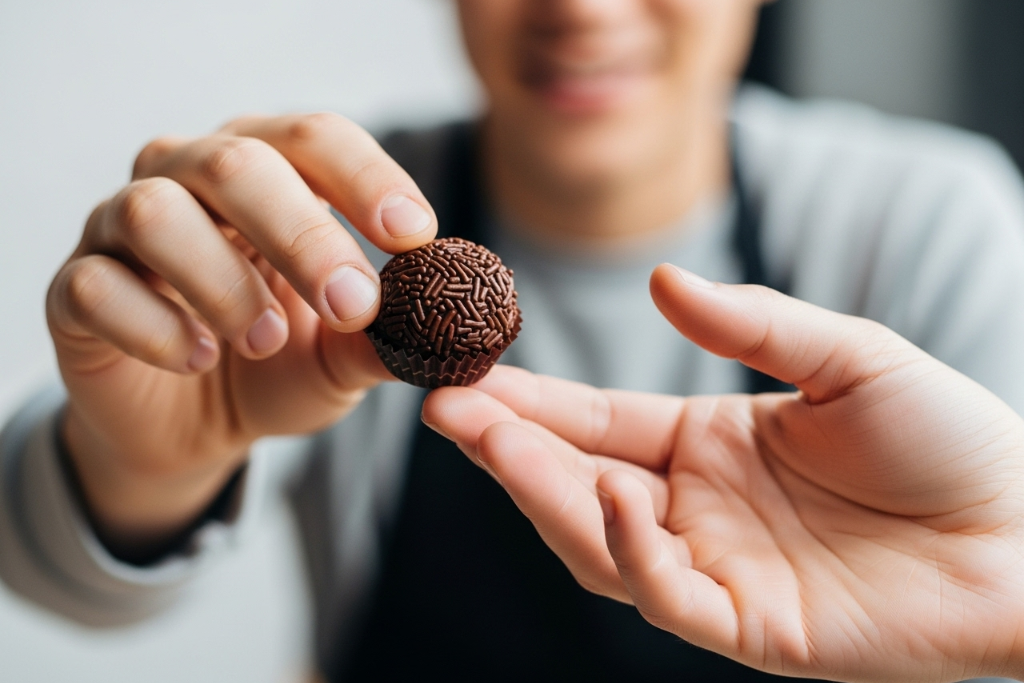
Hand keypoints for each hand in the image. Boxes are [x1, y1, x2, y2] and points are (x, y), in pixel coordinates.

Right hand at [47, 114, 435, 556]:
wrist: (196, 427)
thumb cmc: (276, 367)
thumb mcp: (340, 357)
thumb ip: (382, 340)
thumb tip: (446, 335)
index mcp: (268, 171)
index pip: (315, 138)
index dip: (368, 178)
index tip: (415, 236)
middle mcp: (188, 178)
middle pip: (234, 163)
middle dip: (303, 234)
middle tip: (352, 303)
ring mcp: (122, 228)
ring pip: (154, 212)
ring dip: (223, 281)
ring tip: (264, 340)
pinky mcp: (76, 290)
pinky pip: (95, 286)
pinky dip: (154, 326)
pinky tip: (198, 360)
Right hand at [423, 264, 1023, 681]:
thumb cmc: (949, 438)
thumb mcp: (845, 356)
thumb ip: (749, 323)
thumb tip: (659, 276)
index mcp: (707, 446)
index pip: (595, 423)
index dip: (530, 403)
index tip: (468, 376)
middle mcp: (697, 510)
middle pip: (577, 483)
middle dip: (508, 447)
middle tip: (445, 406)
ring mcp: (718, 571)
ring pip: (601, 543)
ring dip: (543, 494)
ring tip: (491, 439)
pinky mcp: (751, 629)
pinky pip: (669, 595)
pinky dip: (632, 553)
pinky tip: (609, 499)